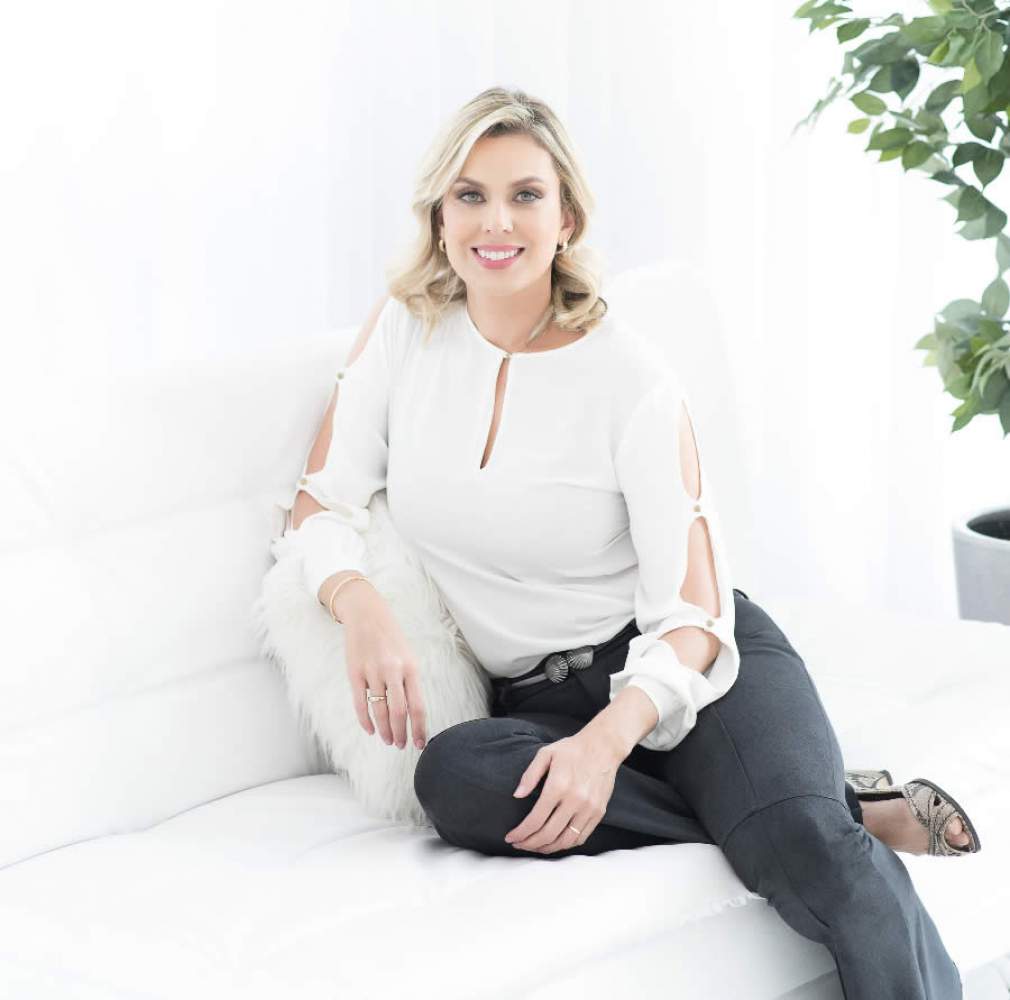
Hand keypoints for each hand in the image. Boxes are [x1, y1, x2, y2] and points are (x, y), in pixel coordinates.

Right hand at [343, 602, 427, 750]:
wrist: (367, 615)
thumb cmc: (391, 639)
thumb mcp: (408, 657)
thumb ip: (410, 683)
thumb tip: (414, 714)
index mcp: (410, 668)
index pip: (417, 706)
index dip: (419, 729)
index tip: (420, 744)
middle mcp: (392, 670)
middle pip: (398, 712)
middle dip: (401, 734)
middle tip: (401, 746)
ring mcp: (372, 672)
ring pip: (379, 710)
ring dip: (384, 730)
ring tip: (388, 741)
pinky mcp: (354, 673)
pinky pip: (360, 703)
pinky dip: (365, 720)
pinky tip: (370, 730)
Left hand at [503, 731, 622, 854]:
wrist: (603, 747)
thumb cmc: (572, 749)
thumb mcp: (546, 754)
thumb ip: (530, 775)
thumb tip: (517, 795)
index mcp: (558, 786)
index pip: (535, 819)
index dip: (520, 833)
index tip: (510, 837)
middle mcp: (575, 800)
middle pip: (548, 834)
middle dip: (530, 844)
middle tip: (519, 844)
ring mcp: (589, 809)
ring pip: (565, 841)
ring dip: (547, 848)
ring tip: (534, 846)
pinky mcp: (598, 813)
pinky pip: (580, 837)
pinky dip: (565, 845)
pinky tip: (554, 842)